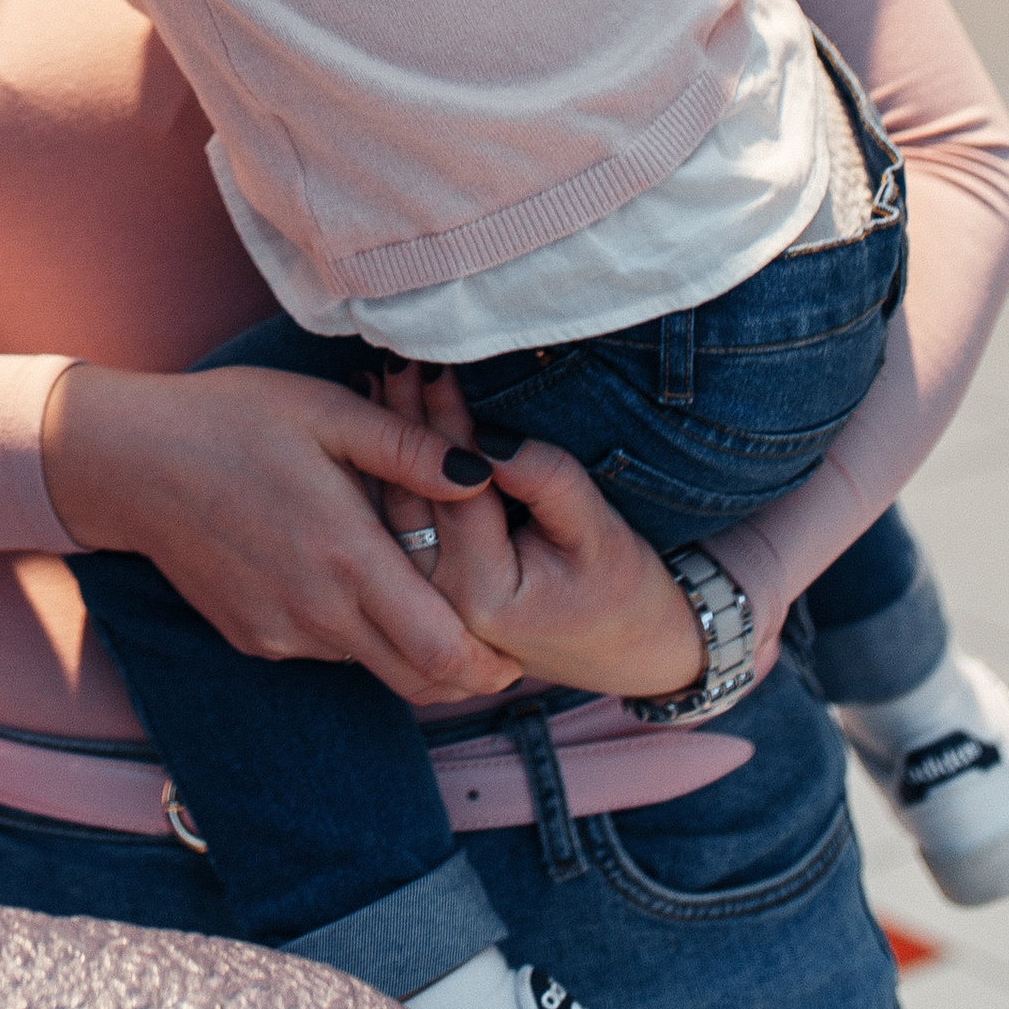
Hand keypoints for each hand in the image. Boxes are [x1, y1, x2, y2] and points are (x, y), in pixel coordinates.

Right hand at [41, 359, 522, 706]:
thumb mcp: (326, 413)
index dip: (491, 664)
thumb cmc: (232, 420)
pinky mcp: (253, 638)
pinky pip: (324, 647)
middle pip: (420, 681)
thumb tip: (485, 475)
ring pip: (371, 662)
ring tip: (403, 578)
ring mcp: (281, 633)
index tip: (518, 648)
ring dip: (401, 639)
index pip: (444, 654)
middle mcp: (317, 613)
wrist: (128, 460)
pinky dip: (348, 625)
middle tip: (489, 635)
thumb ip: (409, 449)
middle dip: (464, 670)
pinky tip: (334, 568)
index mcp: (346, 558)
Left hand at [378, 365, 704, 703]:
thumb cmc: (623, 592)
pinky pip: (399, 524)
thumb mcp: (601, 533)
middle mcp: (442, 606)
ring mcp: (428, 603)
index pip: (455, 491)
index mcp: (483, 596)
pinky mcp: (427, 592)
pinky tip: (380, 424)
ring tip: (382, 375)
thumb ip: (549, 483)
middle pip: (413, 496)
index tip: (435, 363)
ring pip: (396, 509)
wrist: (628, 652)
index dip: (445, 424)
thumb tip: (489, 437)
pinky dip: (390, 471)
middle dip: (404, 422)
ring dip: (388, 442)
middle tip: (396, 356)